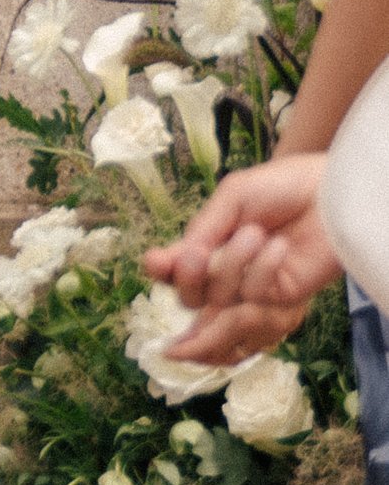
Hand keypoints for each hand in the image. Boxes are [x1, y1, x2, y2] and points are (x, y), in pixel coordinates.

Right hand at [144, 153, 340, 364]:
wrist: (327, 191)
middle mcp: (228, 269)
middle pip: (190, 297)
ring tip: (256, 233)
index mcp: (211, 243)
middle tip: (194, 257)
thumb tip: (171, 261)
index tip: (156, 260)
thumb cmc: (281, 187)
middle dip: (187, 278)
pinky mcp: (281, 297)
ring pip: (220, 297)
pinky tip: (278, 247)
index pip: (176, 267)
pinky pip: (255, 295)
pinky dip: (262, 269)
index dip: (162, 270)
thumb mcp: (232, 197)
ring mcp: (253, 286)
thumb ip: (203, 228)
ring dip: (233, 263)